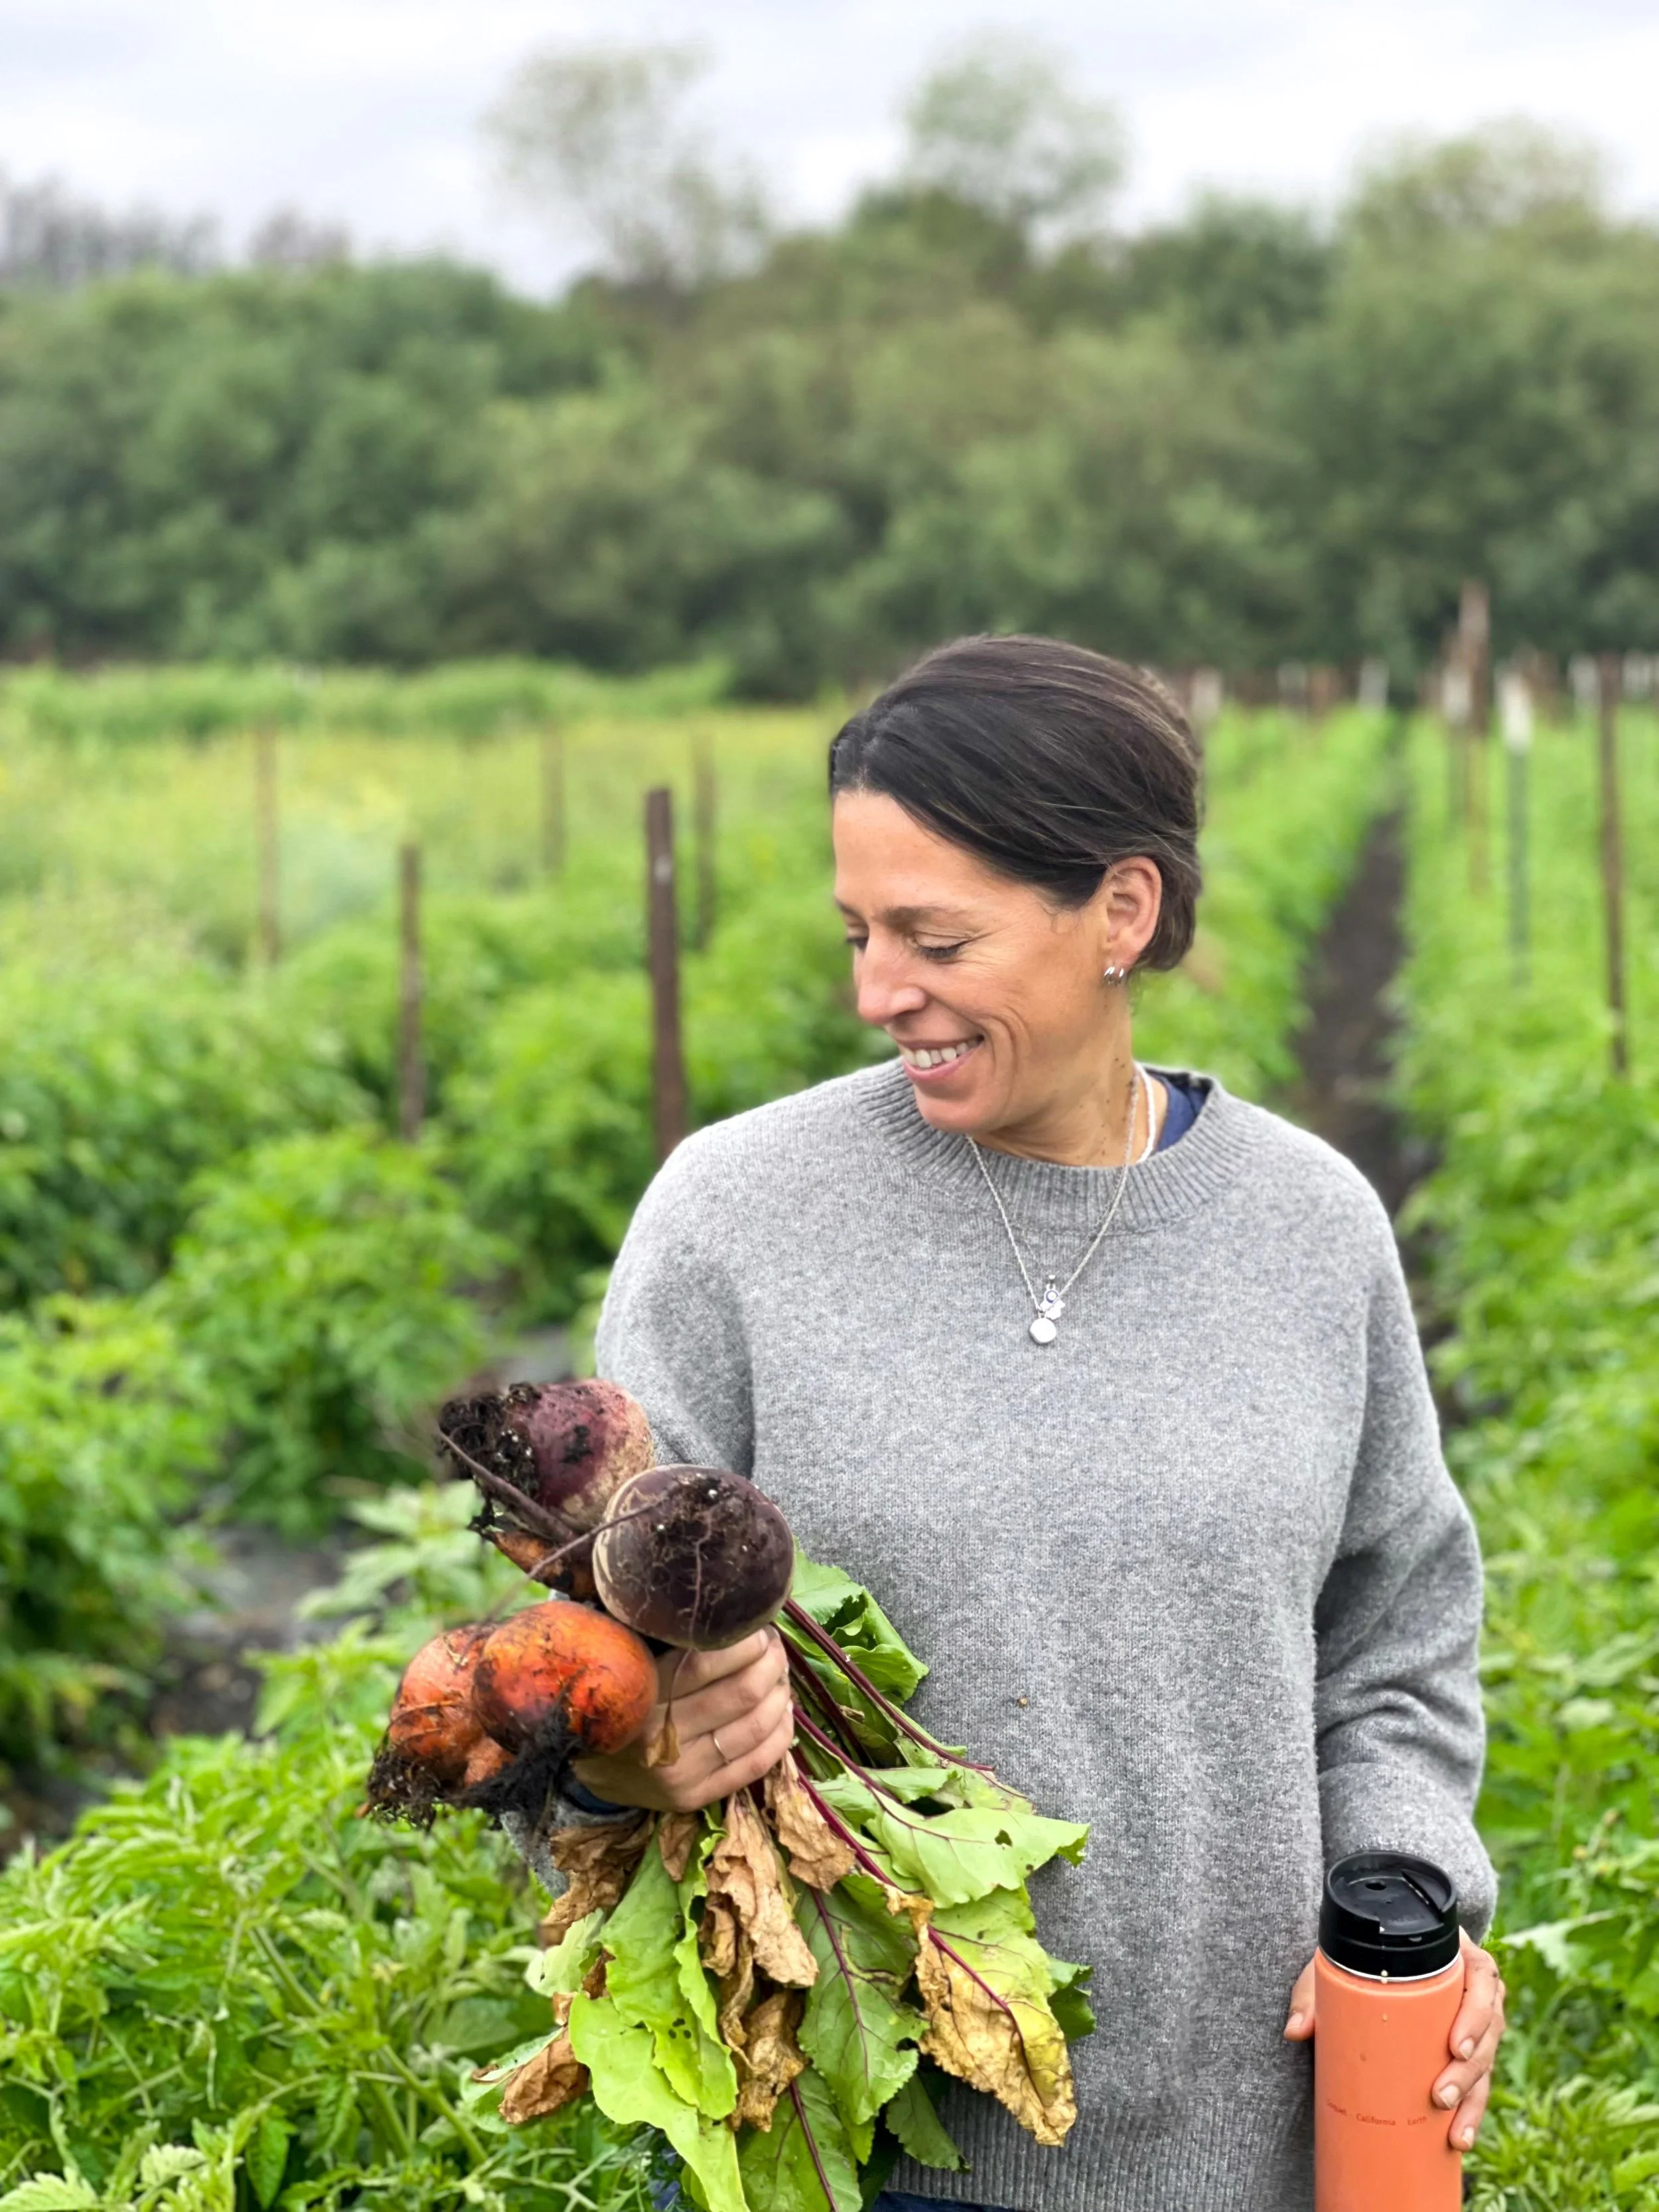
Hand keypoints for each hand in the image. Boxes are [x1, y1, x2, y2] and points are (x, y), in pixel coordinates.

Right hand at [569, 1627, 793, 1813]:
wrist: (590, 1770)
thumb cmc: (619, 1700)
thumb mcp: (630, 1663)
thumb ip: (667, 1640)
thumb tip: (728, 1612)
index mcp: (641, 1692)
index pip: (707, 1660)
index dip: (746, 1642)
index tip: (758, 1628)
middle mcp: (662, 1735)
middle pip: (743, 1692)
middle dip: (771, 1663)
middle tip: (774, 1648)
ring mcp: (682, 1772)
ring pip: (756, 1727)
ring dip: (780, 1694)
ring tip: (780, 1676)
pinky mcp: (696, 1798)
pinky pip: (756, 1764)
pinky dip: (780, 1733)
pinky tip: (783, 1712)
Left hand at [1283, 1928, 1505, 2150]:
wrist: (1361, 1957)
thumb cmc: (1356, 1957)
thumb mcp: (1337, 1965)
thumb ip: (1314, 1993)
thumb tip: (1295, 2031)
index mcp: (1452, 1956)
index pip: (1483, 1978)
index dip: (1478, 2013)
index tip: (1457, 2046)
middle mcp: (1470, 1988)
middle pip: (1490, 2029)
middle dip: (1470, 2070)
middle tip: (1441, 2096)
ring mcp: (1472, 2022)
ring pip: (1487, 2062)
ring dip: (1473, 2100)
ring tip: (1455, 2135)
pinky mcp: (1464, 2050)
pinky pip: (1477, 2082)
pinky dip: (1469, 2112)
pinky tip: (1458, 2140)